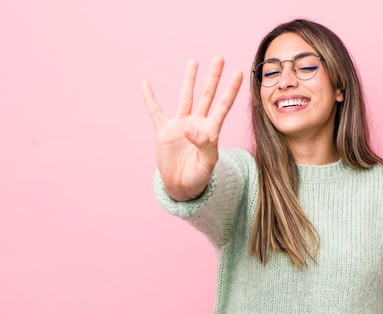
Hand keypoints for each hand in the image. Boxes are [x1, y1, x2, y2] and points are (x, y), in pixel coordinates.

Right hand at [141, 56, 242, 200]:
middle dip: (213, 77)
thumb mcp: (207, 163)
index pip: (223, 106)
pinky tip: (144, 84)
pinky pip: (155, 111)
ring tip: (193, 61)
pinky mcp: (164, 131)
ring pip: (185, 97)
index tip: (238, 73)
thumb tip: (190, 129)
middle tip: (219, 58)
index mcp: (211, 131)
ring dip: (189, 80)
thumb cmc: (199, 176)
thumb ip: (203, 145)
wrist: (182, 186)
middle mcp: (197, 123)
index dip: (231, 90)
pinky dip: (149, 99)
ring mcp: (181, 125)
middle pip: (207, 95)